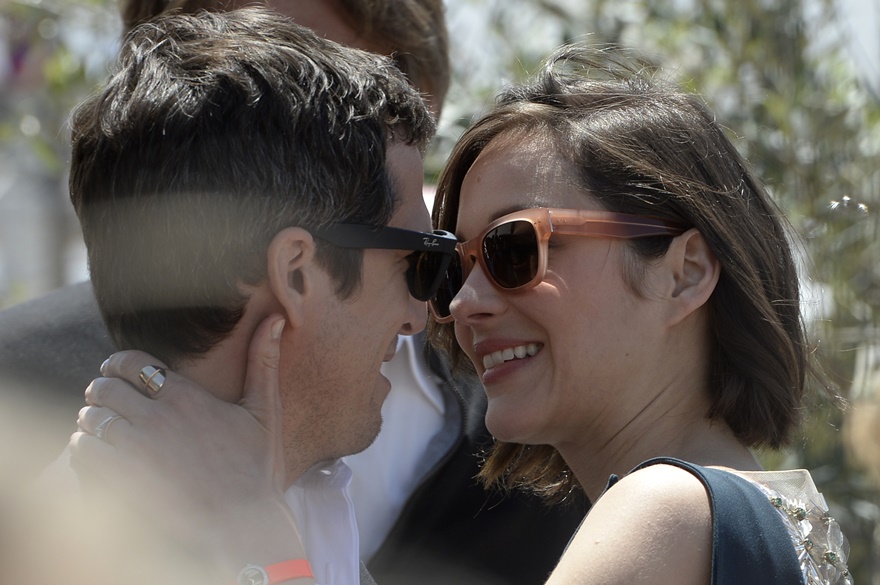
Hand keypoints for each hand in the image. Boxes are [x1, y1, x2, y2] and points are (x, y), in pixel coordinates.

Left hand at [70, 315, 308, 575]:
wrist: (242, 526)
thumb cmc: (256, 470)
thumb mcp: (264, 413)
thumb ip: (264, 362)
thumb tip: (275, 318)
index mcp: (186, 397)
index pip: (129, 362)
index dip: (117, 365)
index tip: (117, 373)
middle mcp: (156, 418)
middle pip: (102, 389)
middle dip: (101, 394)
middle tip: (107, 404)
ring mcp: (135, 451)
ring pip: (88, 421)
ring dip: (91, 426)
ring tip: (102, 434)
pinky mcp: (120, 482)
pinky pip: (81, 455)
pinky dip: (84, 455)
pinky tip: (99, 461)